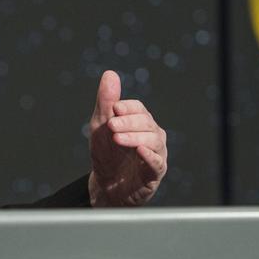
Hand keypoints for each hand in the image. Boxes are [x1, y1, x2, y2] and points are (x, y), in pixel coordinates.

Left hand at [87, 70, 166, 206]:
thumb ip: (106, 102)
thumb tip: (110, 74)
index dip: (128, 107)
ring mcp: (156, 153)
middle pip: (146, 123)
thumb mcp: (101, 126)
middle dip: (128, 122)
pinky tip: (140, 151)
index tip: (114, 108)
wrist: (106, 185)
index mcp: (140, 121)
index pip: (139, 109)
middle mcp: (152, 135)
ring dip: (135, 137)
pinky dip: (150, 156)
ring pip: (153, 141)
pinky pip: (157, 163)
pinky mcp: (155, 173)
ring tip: (118, 138)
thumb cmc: (106, 153)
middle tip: (111, 125)